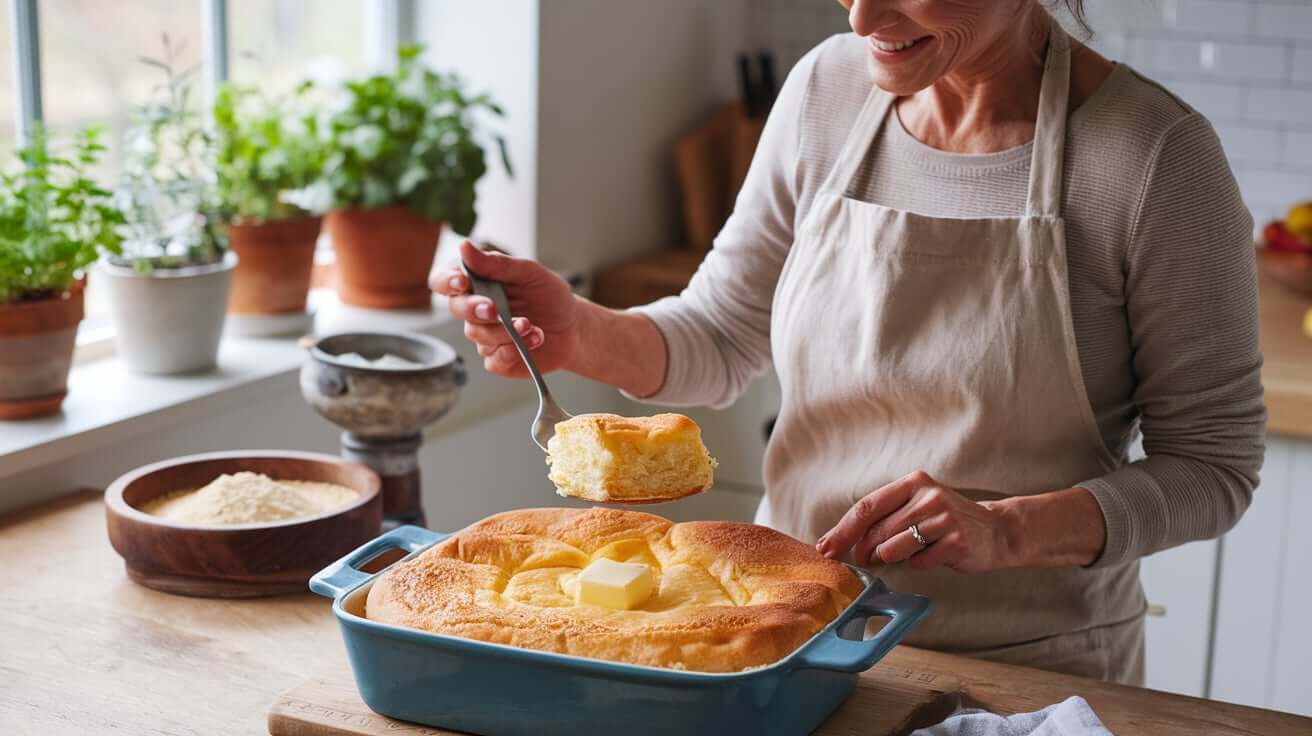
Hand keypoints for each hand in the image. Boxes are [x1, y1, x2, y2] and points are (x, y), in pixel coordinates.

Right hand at [431, 241, 580, 377]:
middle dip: (474, 308)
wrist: (573, 327)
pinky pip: (494, 358)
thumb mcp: (529, 273)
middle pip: (458, 308)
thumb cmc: (550, 296)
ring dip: (506, 330)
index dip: (446, 281)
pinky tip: (534, 339)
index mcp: (478, 283)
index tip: (462, 282)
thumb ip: (497, 263)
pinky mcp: (497, 359)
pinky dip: (514, 349)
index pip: (445, 280)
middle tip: (495, 309)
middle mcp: (476, 310)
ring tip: (531, 325)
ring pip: (479, 334)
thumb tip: (464, 247)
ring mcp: (485, 336)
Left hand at [815, 471, 1017, 573]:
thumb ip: (884, 519)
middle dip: (864, 551)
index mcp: (913, 483)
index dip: (843, 530)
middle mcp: (928, 496)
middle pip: (877, 531)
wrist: (996, 531)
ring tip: (908, 552)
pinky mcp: (956, 541)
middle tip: (863, 560)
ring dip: (892, 558)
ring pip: (894, 548)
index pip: (867, 506)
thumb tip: (840, 542)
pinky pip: (918, 563)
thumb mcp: (916, 508)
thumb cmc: (944, 522)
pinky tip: (933, 556)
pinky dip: (919, 565)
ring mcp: (944, 518)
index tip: (826, 548)